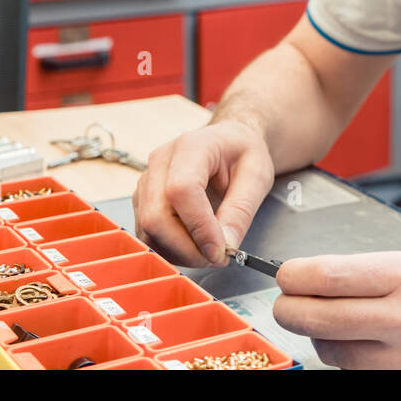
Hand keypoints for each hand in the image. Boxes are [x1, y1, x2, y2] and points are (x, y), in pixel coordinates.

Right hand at [132, 120, 274, 267]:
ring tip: (209, 251)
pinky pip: (147, 235)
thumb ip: (241, 211)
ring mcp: (147, 181)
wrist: (227, 143)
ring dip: (179, 252)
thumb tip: (224, 246)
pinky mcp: (143, 200)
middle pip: (156, 216)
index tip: (220, 250)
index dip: (199, 227)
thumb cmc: (241, 153)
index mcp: (192, 146)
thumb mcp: (257, 176)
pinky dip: (170, 250)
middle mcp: (161, 161)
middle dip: (187, 249)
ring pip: (148, 231)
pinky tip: (193, 245)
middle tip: (218, 258)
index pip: (182, 190)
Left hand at [272, 250, 400, 367]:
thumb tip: (337, 274)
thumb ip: (388, 271)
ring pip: (333, 352)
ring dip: (323, 338)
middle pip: (315, 318)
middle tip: (288, 302)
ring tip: (335, 323)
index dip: (294, 275)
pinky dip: (355, 362)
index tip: (286, 274)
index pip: (326, 275)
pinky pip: (362, 375)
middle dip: (291, 309)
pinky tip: (367, 348)